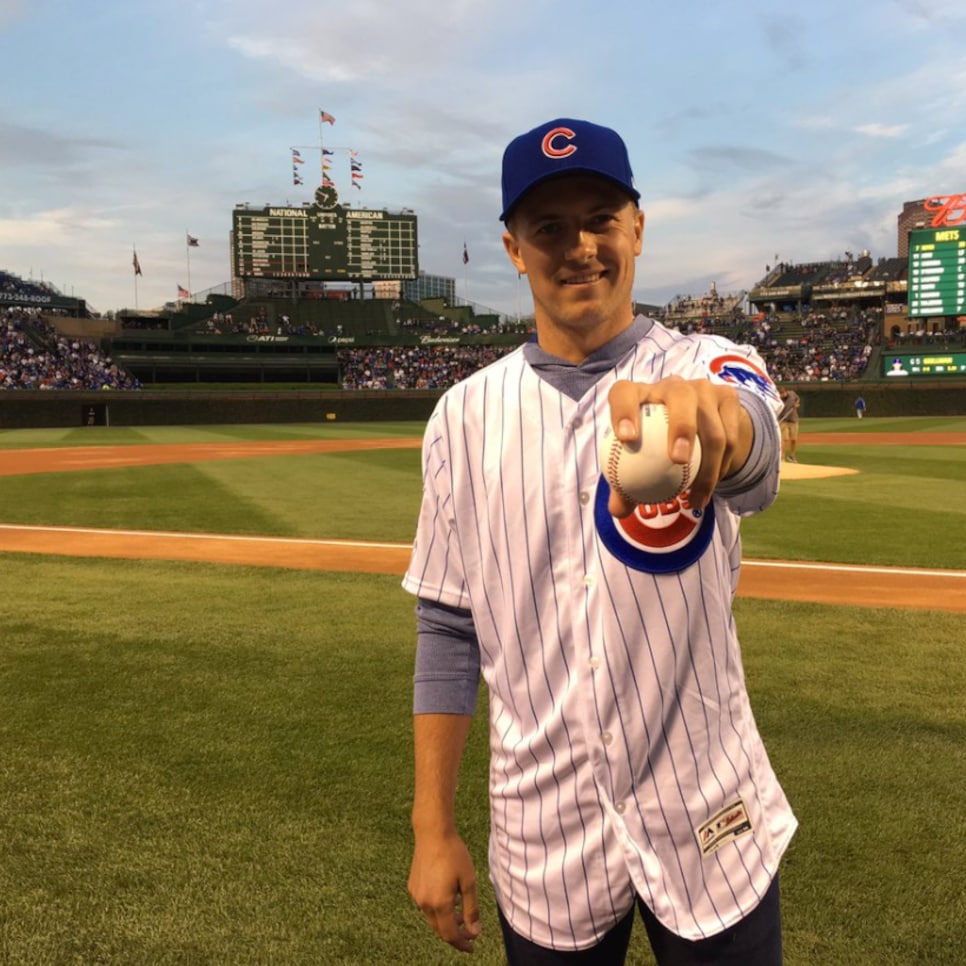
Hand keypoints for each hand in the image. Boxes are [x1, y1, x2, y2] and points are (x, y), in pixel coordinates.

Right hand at [408, 831, 480, 952]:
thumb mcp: (469, 881)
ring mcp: (417, 895)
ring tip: (462, 913)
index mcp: (440, 904)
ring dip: (447, 921)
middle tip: (469, 933)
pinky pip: (426, 906)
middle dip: (455, 934)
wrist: (432, 833)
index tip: (472, 947)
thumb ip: (472, 909)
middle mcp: (425, 903)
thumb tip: (474, 932)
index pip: (450, 935)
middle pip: (440, 930)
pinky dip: (438, 909)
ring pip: (432, 918)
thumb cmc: (454, 854)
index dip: (462, 944)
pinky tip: (449, 899)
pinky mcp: (413, 887)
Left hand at [605, 376, 752, 516]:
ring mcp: (703, 389)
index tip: (626, 439)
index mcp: (639, 394)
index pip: (624, 394)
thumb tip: (618, 511)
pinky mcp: (728, 398)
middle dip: (682, 426)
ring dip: (708, 467)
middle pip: (680, 397)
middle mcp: (671, 386)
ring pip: (712, 427)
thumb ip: (625, 486)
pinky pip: (730, 437)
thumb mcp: (638, 461)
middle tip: (677, 461)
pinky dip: (722, 466)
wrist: (699, 424)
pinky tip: (710, 489)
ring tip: (695, 497)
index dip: (623, 410)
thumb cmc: (654, 445)